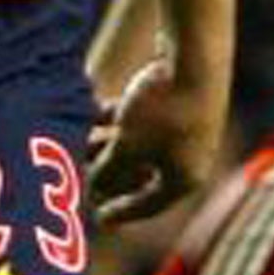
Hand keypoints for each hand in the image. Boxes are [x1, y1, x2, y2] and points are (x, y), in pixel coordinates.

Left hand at [87, 56, 226, 225]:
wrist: (194, 55)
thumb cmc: (163, 109)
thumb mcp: (127, 146)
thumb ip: (106, 172)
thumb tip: (91, 186)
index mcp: (184, 179)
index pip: (148, 206)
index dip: (118, 212)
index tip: (96, 219)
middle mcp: (189, 158)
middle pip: (140, 174)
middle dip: (107, 171)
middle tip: (80, 169)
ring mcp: (185, 129)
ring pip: (138, 144)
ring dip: (108, 143)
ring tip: (79, 137)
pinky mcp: (177, 101)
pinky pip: (143, 120)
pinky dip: (119, 119)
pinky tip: (95, 110)